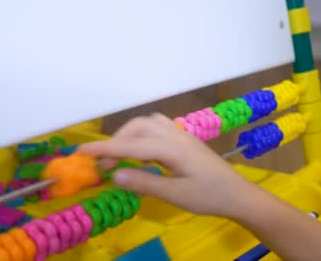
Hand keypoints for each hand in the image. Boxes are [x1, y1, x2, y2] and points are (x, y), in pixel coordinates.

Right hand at [79, 113, 255, 217]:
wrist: (239, 194)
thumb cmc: (210, 196)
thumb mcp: (176, 195)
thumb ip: (144, 182)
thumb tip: (114, 175)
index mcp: (171, 147)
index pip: (130, 146)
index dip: (104, 149)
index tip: (81, 151)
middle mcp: (174, 135)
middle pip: (137, 128)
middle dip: (116, 142)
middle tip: (105, 165)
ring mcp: (180, 135)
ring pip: (147, 124)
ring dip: (129, 136)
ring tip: (120, 158)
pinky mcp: (184, 140)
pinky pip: (157, 128)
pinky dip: (142, 136)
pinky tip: (141, 153)